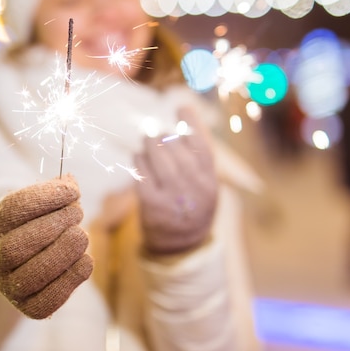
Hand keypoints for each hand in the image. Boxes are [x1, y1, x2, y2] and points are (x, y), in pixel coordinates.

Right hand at [0, 175, 92, 318]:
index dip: (46, 198)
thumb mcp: (37, 203)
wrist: (16, 261)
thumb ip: (55, 190)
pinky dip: (72, 278)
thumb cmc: (31, 224)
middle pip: (17, 246)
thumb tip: (71, 182)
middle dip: (55, 225)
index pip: (13, 210)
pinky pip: (49, 300)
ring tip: (81, 235)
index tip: (72, 191)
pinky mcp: (29, 308)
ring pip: (32, 274)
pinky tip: (85, 260)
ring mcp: (8, 287)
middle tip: (78, 212)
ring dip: (65, 251)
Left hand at [134, 106, 217, 254]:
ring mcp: (173, 197)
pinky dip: (138, 161)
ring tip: (147, 141)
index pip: (203, 146)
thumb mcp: (205, 184)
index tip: (182, 107)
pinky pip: (142, 174)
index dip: (192, 123)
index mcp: (210, 181)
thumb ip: (198, 157)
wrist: (181, 243)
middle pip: (177, 149)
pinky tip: (139, 156)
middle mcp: (194, 188)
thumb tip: (185, 119)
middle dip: (164, 136)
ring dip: (150, 144)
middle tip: (156, 133)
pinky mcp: (152, 205)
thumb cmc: (193, 204)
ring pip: (159, 158)